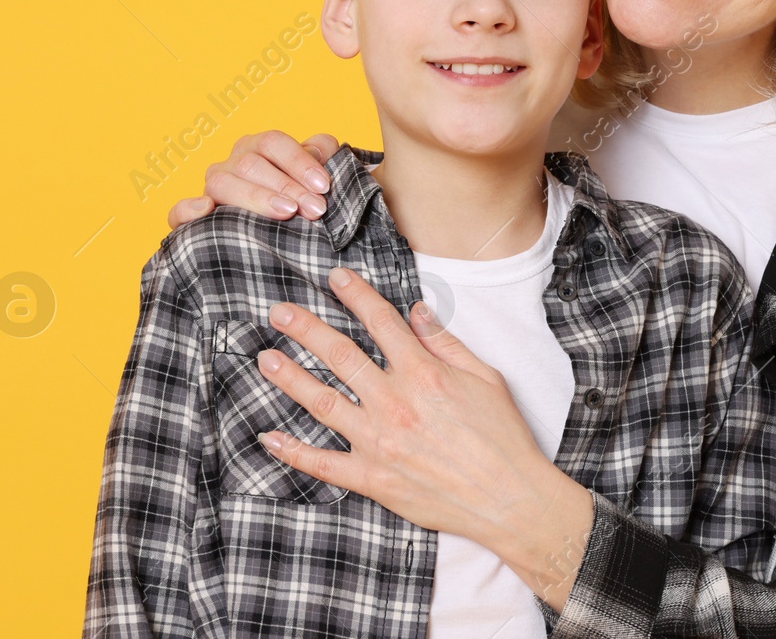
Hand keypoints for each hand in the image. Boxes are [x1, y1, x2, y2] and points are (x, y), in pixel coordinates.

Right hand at [165, 131, 339, 229]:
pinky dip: (187, 209)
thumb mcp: (317, 175)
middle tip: (315, 209)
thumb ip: (323, 153)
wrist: (284, 234)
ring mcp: (210, 189)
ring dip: (255, 197)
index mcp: (257, 148)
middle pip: (250, 164)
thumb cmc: (302, 200)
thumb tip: (317, 151)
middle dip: (286, 186)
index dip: (299, 161)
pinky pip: (176, 211)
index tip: (324, 186)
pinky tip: (206, 209)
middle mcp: (231, 164)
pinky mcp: (190, 219)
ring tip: (286, 213)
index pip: (272, 142)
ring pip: (222, 184)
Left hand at [255, 267, 594, 607]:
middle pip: (340, 355)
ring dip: (291, 378)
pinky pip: (323, 464)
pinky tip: (269, 437)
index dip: (356, 295)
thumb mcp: (485, 377)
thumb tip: (417, 311)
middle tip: (279, 312)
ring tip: (265, 358)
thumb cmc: (503, 436)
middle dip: (306, 329)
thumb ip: (446, 343)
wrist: (509, 497)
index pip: (381, 322)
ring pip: (323, 402)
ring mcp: (379, 442)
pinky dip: (293, 451)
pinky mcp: (373, 479)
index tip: (334, 277)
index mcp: (423, 373)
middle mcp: (395, 402)